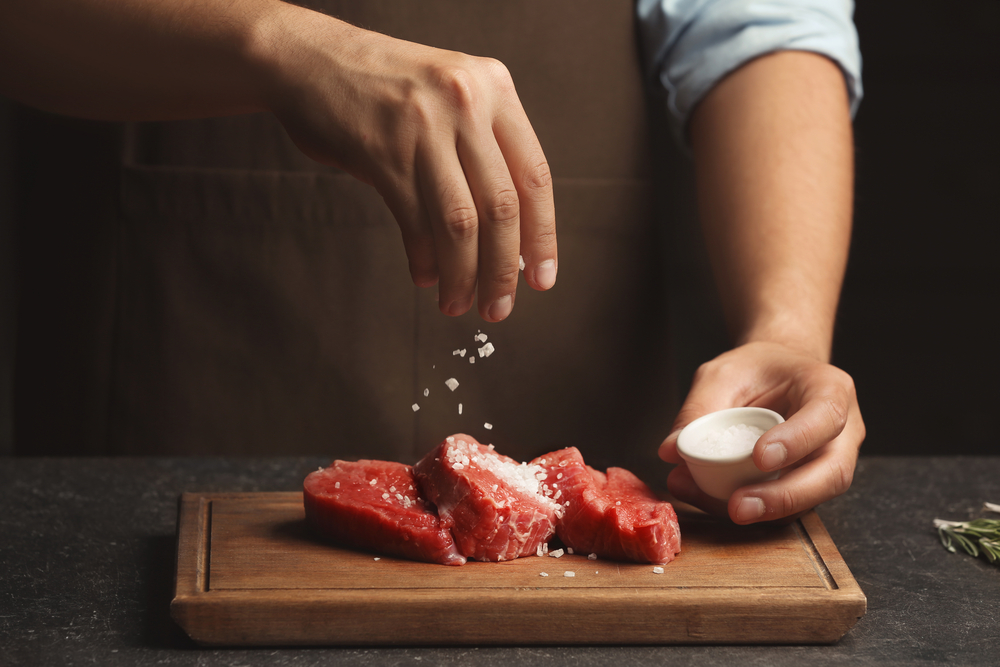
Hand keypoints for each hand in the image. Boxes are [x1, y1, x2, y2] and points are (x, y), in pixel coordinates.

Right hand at [261, 9, 556, 320]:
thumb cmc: (384, 90)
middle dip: (503, 270)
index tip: (541, 280)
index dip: (543, 237)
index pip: (534, 176)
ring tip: (458, 304)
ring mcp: (423, 126)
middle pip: (502, 208)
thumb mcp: (450, 98)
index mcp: (495, 87)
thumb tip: (512, 240)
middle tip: (498, 307)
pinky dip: (424, 259)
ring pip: (461, 223)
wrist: (309, 60)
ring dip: (463, 275)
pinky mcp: (383, 153)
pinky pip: (416, 223)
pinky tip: (425, 277)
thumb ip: (484, 151)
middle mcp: (466, 102)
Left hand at [659, 341, 864, 523]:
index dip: (797, 441)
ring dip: (762, 511)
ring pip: (810, 501)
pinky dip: (749, 510)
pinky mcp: (807, 487)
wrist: (776, 377)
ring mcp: (829, 464)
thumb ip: (699, 407)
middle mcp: (841, 433)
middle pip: (831, 474)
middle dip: (785, 497)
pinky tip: (708, 500)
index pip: (826, 417)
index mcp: (830, 389)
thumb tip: (672, 450)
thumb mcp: (723, 373)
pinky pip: (786, 508)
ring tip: (711, 503)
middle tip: (739, 506)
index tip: (760, 456)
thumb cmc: (758, 369)